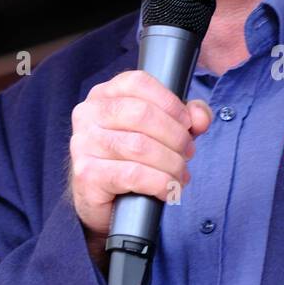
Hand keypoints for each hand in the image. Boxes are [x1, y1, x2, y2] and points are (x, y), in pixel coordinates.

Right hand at [68, 69, 212, 249]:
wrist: (105, 201)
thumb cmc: (133, 159)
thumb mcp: (164, 132)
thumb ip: (187, 118)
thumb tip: (200, 118)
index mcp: (104, 94)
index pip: (138, 82)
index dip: (170, 102)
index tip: (188, 123)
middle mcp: (88, 114)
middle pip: (142, 114)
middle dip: (176, 136)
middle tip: (188, 153)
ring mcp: (83, 144)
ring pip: (139, 146)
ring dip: (171, 163)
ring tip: (180, 174)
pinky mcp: (86, 175)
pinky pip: (133, 175)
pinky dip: (160, 183)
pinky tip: (167, 190)